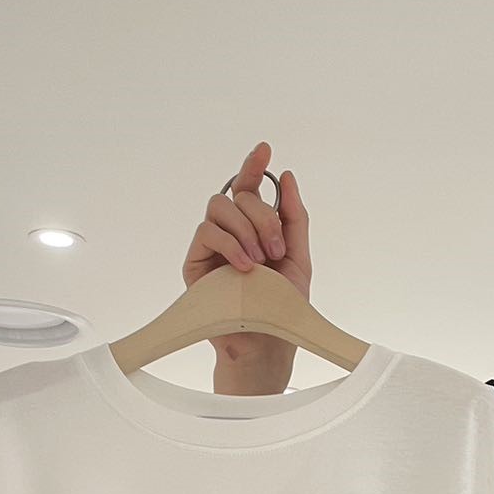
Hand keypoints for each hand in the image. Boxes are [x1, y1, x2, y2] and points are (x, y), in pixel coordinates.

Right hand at [183, 141, 311, 394]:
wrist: (267, 344)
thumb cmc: (282, 307)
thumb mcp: (298, 258)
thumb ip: (294, 218)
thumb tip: (285, 176)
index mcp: (255, 228)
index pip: (249, 188)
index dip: (253, 165)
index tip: (265, 148)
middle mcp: (231, 232)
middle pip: (238, 195)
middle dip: (262, 215)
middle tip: (276, 249)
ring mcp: (211, 246)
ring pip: (219, 207)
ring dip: (245, 229)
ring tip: (259, 261)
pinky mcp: (195, 262)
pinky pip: (206, 232)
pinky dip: (228, 243)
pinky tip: (244, 265)